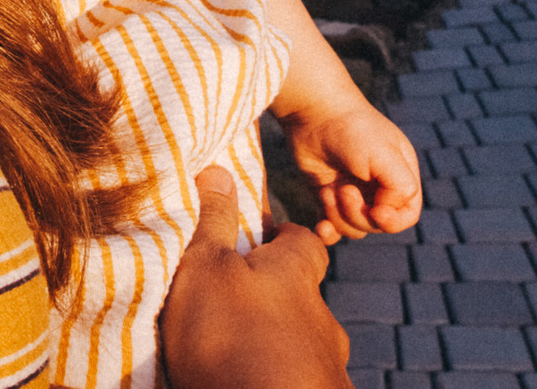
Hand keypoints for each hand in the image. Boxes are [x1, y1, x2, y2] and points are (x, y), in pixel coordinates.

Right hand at [159, 167, 349, 388]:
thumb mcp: (207, 268)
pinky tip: (259, 379)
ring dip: (281, 344)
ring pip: (306, 343)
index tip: (260, 239)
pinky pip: (304, 380)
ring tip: (242, 354)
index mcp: (298, 273)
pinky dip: (286, 378)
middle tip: (237, 305)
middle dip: (279, 297)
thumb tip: (219, 168)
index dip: (283, 237)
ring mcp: (329, 364)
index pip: (304, 240)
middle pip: (305, 295)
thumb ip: (215, 222)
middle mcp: (323, 316)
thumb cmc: (233, 335)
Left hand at [283, 99, 422, 241]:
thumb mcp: (386, 156)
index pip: (407, 215)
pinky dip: (327, 231)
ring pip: (354, 229)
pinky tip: (320, 227)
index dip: (393, 222)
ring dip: (339, 216)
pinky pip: (332, 227)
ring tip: (327, 191)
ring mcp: (352, 193)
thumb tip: (386, 213)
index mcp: (399, 176)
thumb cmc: (353, 130)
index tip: (375, 211)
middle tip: (343, 190)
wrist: (312, 111)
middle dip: (358, 215)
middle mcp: (377, 187)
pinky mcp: (327, 195)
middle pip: (377, 226)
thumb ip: (401, 187)